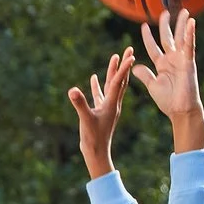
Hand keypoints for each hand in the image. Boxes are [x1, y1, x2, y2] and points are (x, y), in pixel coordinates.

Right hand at [67, 47, 137, 178]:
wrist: (96, 153)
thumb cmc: (93, 138)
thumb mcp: (85, 119)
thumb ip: (80, 104)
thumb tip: (72, 90)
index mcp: (112, 103)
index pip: (118, 82)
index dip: (123, 68)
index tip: (130, 54)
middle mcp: (112, 103)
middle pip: (120, 80)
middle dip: (124, 65)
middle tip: (129, 49)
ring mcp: (106, 107)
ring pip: (111, 85)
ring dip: (113, 72)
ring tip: (114, 57)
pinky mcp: (99, 112)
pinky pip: (100, 95)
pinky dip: (98, 86)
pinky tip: (94, 78)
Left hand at [131, 10, 203, 151]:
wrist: (180, 110)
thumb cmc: (168, 101)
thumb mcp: (152, 85)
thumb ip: (144, 75)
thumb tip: (136, 66)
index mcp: (162, 65)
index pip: (153, 47)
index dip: (148, 37)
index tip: (143, 26)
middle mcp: (172, 60)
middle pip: (168, 38)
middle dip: (166, 25)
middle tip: (165, 12)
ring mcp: (181, 60)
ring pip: (181, 38)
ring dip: (182, 25)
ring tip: (184, 12)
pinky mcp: (188, 62)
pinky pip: (189, 45)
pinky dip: (191, 34)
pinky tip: (192, 22)